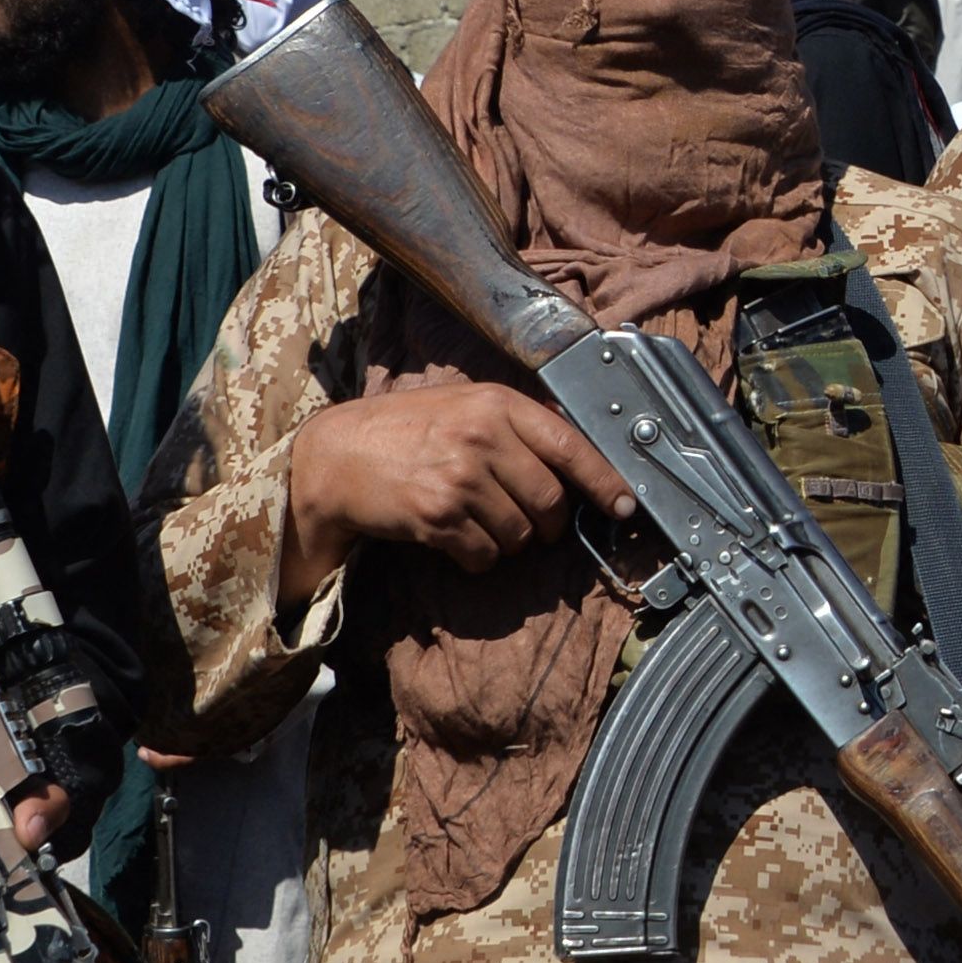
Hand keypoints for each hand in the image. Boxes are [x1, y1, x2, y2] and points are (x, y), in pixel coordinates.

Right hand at [282, 381, 634, 593]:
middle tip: (531, 525)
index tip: (625, 506)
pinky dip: (477, 558)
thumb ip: (515, 423)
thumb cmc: (404, 430)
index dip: (605, 482)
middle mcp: (482, 437)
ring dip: (507, 541)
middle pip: (550, 502)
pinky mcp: (437, 516)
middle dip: (547, 524)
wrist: (336, 457)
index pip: (571, 445)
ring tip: (477, 523)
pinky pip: (484, 555)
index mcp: (496, 404)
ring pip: (520, 534)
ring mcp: (460, 478)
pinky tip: (454, 539)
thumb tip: (576, 451)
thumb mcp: (463, 405)